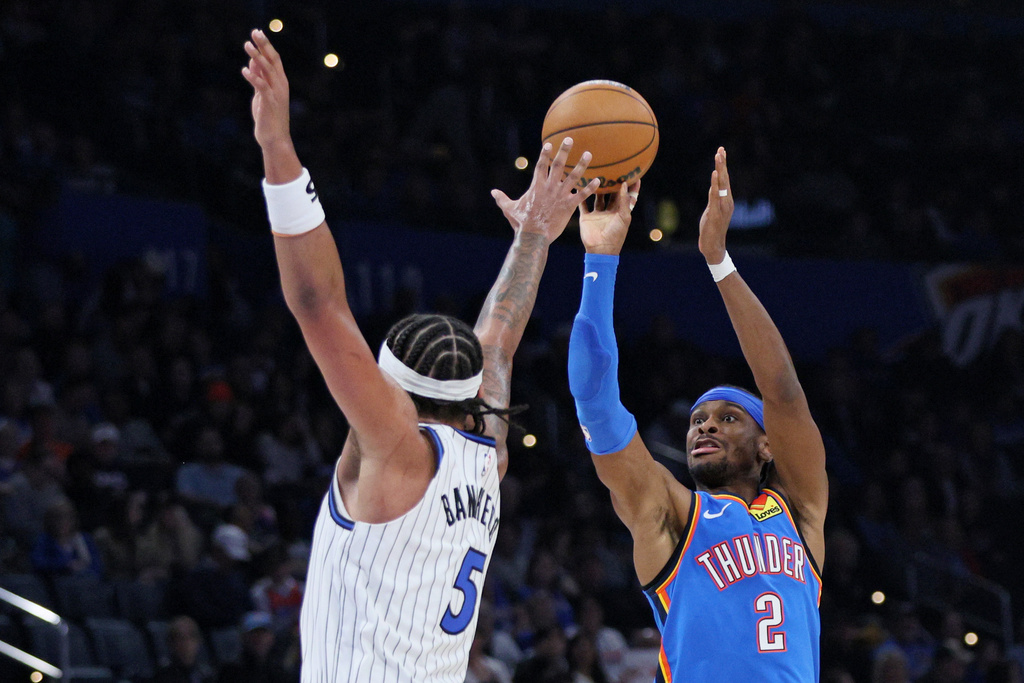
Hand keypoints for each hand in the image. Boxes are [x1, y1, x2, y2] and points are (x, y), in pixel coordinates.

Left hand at [242, 29, 291, 151]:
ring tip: (246, 45)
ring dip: (256, 57)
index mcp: (280, 82)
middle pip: (273, 60)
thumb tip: (252, 61)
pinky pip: (262, 86)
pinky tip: (244, 70)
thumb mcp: (261, 94)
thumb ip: (259, 78)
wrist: (274, 139)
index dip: (266, 45)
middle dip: (264, 45)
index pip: (274, 59)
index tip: (257, 33)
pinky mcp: (270, 102)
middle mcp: (281, 85)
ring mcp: (276, 93)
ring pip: (267, 70)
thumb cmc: (268, 117)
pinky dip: (253, 77)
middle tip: (255, 32)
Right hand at [491, 138, 600, 244]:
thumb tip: (492, 192)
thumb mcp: (509, 209)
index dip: (545, 154)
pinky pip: (581, 195)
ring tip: (589, 154)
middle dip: (564, 151)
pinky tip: (598, 180)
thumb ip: (502, 198)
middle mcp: (550, 187)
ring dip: (581, 164)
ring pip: (573, 177)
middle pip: (558, 165)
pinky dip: (590, 188)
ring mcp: (560, 196)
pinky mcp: (568, 206)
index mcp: (537, 186)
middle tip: (570, 139)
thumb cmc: (521, 223)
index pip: (541, 165)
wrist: (533, 236)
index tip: (550, 144)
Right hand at [579, 180, 639, 254]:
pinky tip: (579, 185)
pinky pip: (583, 204)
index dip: (632, 187)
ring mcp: (597, 214)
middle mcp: (609, 211)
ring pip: (597, 197)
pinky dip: (581, 196)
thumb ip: (624, 200)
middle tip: (613, 169)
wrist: (600, 249)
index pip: (628, 196)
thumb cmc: (616, 234)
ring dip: (597, 187)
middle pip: (612, 194)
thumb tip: (625, 184)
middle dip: (613, 183)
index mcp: (621, 212)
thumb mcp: (623, 216)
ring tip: (596, 173)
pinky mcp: (586, 217)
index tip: (634, 174)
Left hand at [697, 147, 734, 264]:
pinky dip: (715, 184)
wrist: (713, 246)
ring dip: (720, 169)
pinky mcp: (716, 212)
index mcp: (726, 200)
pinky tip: (715, 174)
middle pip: (725, 178)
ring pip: (722, 184)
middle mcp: (727, 201)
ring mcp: (722, 207)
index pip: (725, 179)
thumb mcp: (712, 210)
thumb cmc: (712, 229)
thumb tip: (713, 188)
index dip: (723, 165)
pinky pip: (715, 195)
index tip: (721, 151)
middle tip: (721, 149)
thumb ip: (713, 198)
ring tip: (718, 156)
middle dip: (722, 163)